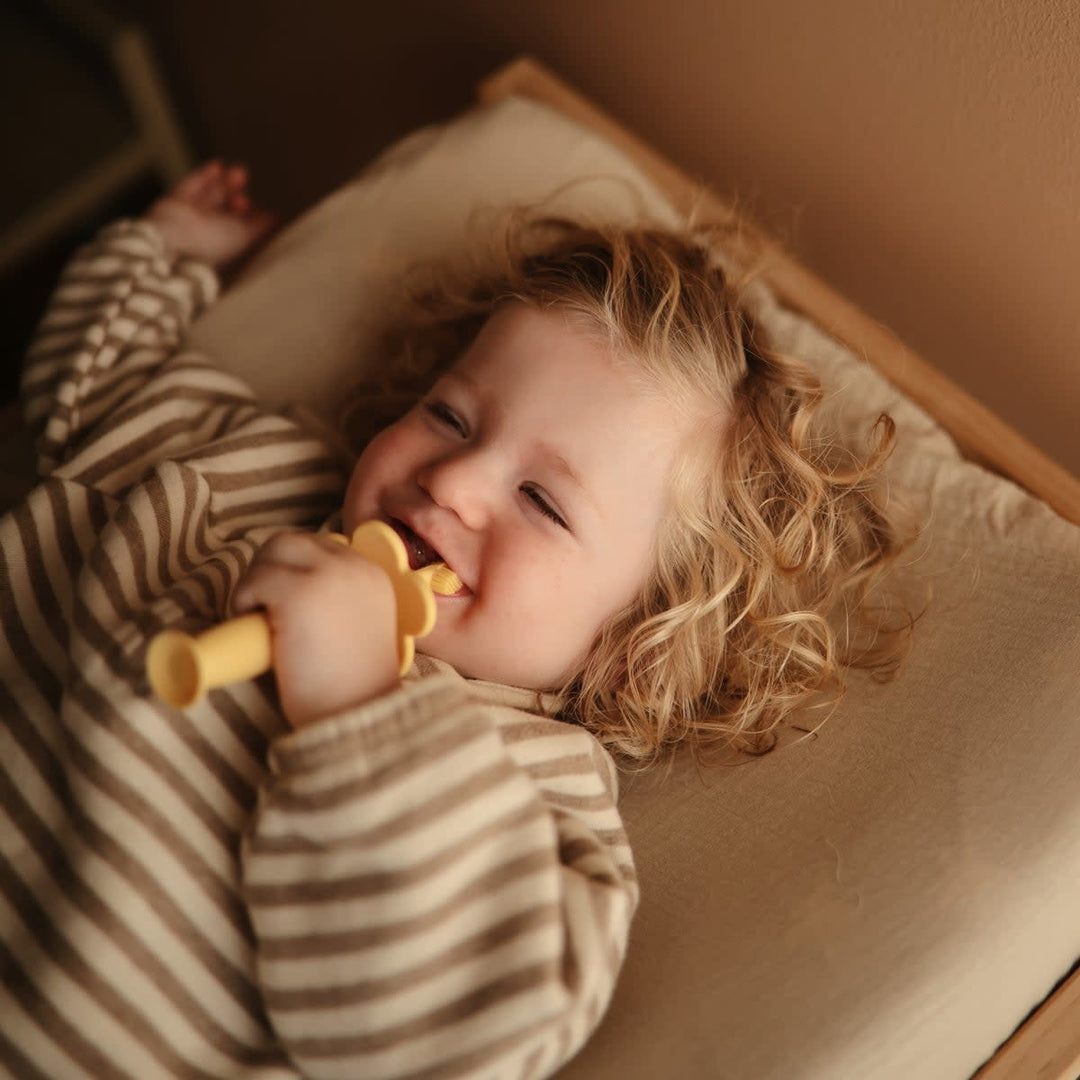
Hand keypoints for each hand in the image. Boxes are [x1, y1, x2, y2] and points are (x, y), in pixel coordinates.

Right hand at [144, 160, 276, 271]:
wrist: (175, 240)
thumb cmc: (213, 244)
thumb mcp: (246, 236)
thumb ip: (262, 226)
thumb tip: (276, 219)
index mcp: (225, 248)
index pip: (240, 228)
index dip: (251, 215)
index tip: (258, 208)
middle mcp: (208, 233)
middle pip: (226, 209)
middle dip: (237, 195)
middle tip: (244, 186)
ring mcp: (191, 217)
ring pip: (211, 195)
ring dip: (225, 182)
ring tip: (238, 172)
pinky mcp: (176, 202)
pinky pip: (192, 186)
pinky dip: (205, 176)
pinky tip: (218, 166)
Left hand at [231, 532, 401, 726]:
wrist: (356, 715)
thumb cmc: (351, 686)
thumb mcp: (358, 627)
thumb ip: (338, 600)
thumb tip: (286, 591)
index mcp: (372, 574)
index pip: (318, 547)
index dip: (292, 571)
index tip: (283, 604)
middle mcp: (354, 565)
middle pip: (290, 542)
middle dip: (269, 570)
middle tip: (266, 612)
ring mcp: (326, 575)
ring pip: (270, 554)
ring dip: (256, 584)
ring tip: (264, 623)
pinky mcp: (297, 592)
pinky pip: (254, 581)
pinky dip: (244, 602)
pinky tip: (260, 632)